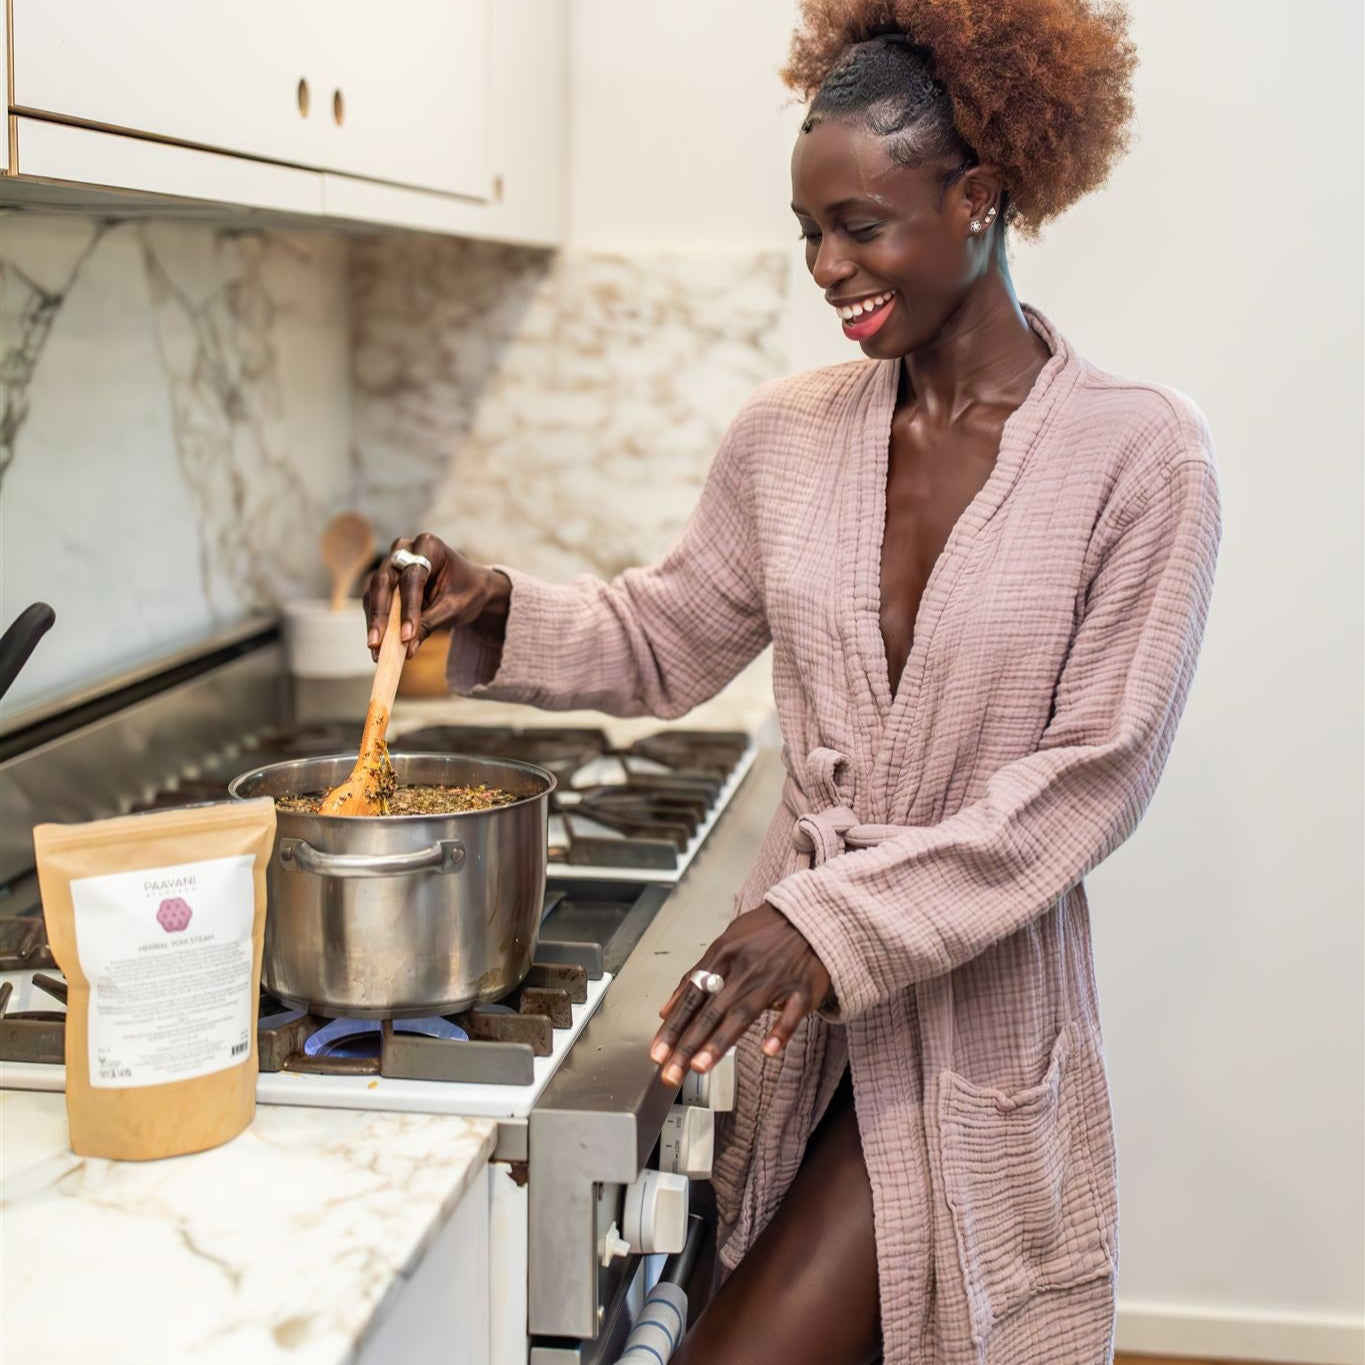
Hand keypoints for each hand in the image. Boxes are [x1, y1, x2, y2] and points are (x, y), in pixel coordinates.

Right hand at [363, 533, 510, 660]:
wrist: (471, 587)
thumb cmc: (467, 592)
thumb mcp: (454, 608)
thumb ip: (430, 624)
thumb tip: (406, 648)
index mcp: (429, 546)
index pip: (413, 578)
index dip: (408, 608)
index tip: (406, 636)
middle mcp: (404, 550)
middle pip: (385, 582)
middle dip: (381, 615)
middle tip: (377, 643)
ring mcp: (391, 564)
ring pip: (374, 593)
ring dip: (375, 622)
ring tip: (377, 650)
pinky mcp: (385, 582)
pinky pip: (374, 602)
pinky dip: (377, 623)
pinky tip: (378, 646)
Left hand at [650, 903, 831, 1086]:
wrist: (809, 915)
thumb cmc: (765, 932)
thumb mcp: (725, 943)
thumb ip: (696, 976)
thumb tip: (667, 1009)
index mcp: (723, 954)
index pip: (691, 996)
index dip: (673, 1027)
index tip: (657, 1052)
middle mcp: (745, 968)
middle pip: (711, 1010)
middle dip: (688, 1044)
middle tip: (671, 1071)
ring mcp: (775, 978)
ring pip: (743, 1013)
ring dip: (720, 1041)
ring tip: (700, 1066)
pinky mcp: (804, 988)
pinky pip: (792, 1012)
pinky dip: (781, 1030)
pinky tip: (769, 1050)